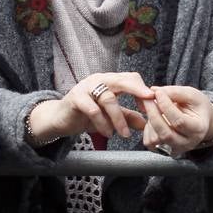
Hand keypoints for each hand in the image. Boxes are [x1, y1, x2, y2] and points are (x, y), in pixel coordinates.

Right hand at [28, 72, 152, 144]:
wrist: (59, 119)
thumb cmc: (85, 115)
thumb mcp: (110, 116)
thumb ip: (127, 116)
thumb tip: (146, 122)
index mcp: (109, 80)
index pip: (130, 78)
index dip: (142, 89)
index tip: (153, 103)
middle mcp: (98, 80)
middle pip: (121, 80)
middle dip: (137, 91)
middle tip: (149, 102)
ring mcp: (86, 87)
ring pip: (108, 98)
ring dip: (119, 118)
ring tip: (124, 134)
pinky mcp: (75, 98)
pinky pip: (93, 110)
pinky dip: (103, 123)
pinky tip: (108, 133)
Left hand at [141, 85, 212, 156]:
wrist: (200, 120)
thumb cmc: (197, 106)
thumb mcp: (191, 94)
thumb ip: (174, 92)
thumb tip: (153, 91)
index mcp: (198, 129)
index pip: (179, 121)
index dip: (166, 105)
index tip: (158, 92)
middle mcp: (188, 143)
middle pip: (165, 133)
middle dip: (153, 113)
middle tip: (147, 98)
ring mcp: (175, 149)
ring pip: (154, 139)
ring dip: (150, 121)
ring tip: (155, 108)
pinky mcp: (164, 151)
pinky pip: (149, 142)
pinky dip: (147, 129)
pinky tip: (154, 119)